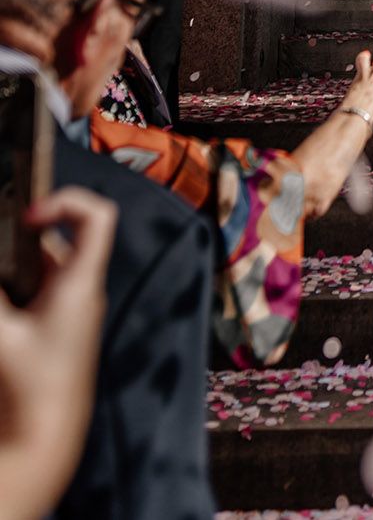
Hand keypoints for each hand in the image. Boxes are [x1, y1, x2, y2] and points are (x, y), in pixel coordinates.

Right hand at [0, 188, 115, 519]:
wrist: (47, 439)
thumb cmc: (35, 390)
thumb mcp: (2, 336)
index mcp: (80, 283)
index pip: (96, 217)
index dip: (65, 201)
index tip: (27, 215)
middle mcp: (81, 291)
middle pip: (54, 242)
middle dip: (16, 241)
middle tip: (0, 254)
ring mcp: (70, 310)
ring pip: (39, 268)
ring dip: (12, 269)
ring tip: (4, 294)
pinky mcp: (56, 329)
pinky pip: (36, 293)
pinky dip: (15, 291)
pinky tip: (3, 312)